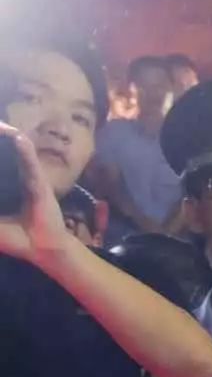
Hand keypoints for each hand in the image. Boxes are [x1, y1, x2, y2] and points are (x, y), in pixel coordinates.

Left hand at [0, 123, 84, 271]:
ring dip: (7, 136)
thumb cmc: (17, 238)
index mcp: (7, 184)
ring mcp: (30, 178)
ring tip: (0, 127)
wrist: (42, 249)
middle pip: (6, 152)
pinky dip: (25, 152)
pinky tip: (17, 137)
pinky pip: (31, 165)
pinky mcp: (40, 185)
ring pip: (17, 152)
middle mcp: (19, 176)